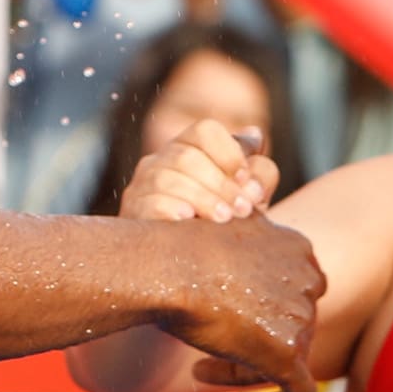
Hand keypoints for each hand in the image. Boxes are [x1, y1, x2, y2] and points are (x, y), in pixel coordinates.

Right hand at [120, 119, 275, 223]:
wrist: (193, 260)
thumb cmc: (225, 220)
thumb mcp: (248, 196)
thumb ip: (259, 170)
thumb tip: (254, 138)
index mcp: (191, 146)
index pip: (205, 131)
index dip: (229, 153)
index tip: (246, 180)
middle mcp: (163, 158)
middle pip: (188, 157)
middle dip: (220, 184)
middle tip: (243, 209)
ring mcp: (143, 183)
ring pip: (167, 179)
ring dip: (201, 198)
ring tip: (223, 218)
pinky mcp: (133, 209)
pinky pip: (148, 202)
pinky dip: (170, 208)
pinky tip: (187, 219)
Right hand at [166, 211, 325, 391]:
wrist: (167, 266)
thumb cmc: (177, 252)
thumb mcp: (218, 243)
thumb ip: (238, 261)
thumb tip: (228, 280)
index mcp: (295, 248)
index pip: (290, 288)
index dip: (261, 308)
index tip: (225, 318)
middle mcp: (306, 278)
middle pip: (289, 323)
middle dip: (252, 339)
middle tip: (206, 352)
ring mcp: (301, 315)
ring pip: (286, 355)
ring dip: (245, 366)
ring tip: (200, 370)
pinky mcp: (289, 352)